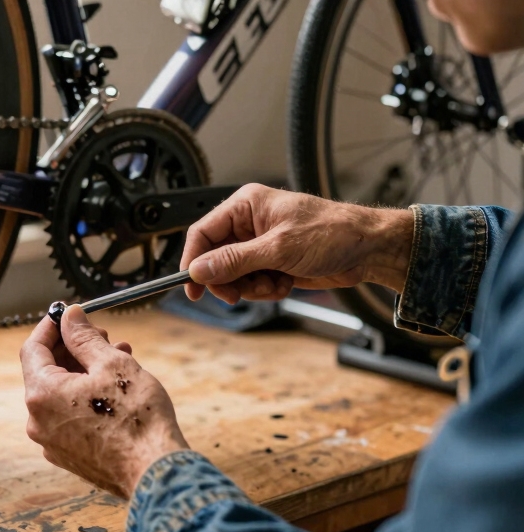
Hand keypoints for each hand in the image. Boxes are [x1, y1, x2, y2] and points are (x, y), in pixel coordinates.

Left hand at [19, 305, 187, 498]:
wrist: (156, 473)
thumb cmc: (137, 419)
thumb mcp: (112, 364)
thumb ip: (84, 337)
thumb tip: (69, 317)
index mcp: (42, 395)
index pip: (33, 348)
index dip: (51, 326)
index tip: (67, 314)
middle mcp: (38, 421)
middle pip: (47, 371)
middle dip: (74, 348)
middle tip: (102, 334)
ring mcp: (52, 442)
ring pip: (61, 394)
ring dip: (85, 371)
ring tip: (118, 358)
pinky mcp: (69, 456)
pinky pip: (69, 416)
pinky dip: (86, 397)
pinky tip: (115, 388)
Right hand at [179, 184, 414, 303]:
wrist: (369, 250)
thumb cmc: (333, 233)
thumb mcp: (278, 248)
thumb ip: (234, 260)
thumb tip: (198, 269)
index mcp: (246, 206)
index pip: (203, 233)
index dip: (193, 260)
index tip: (192, 286)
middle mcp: (249, 223)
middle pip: (215, 258)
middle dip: (227, 279)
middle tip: (236, 294)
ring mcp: (260, 244)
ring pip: (232, 275)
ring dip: (249, 287)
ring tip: (273, 284)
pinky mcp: (272, 262)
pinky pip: (251, 283)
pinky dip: (264, 289)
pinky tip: (284, 284)